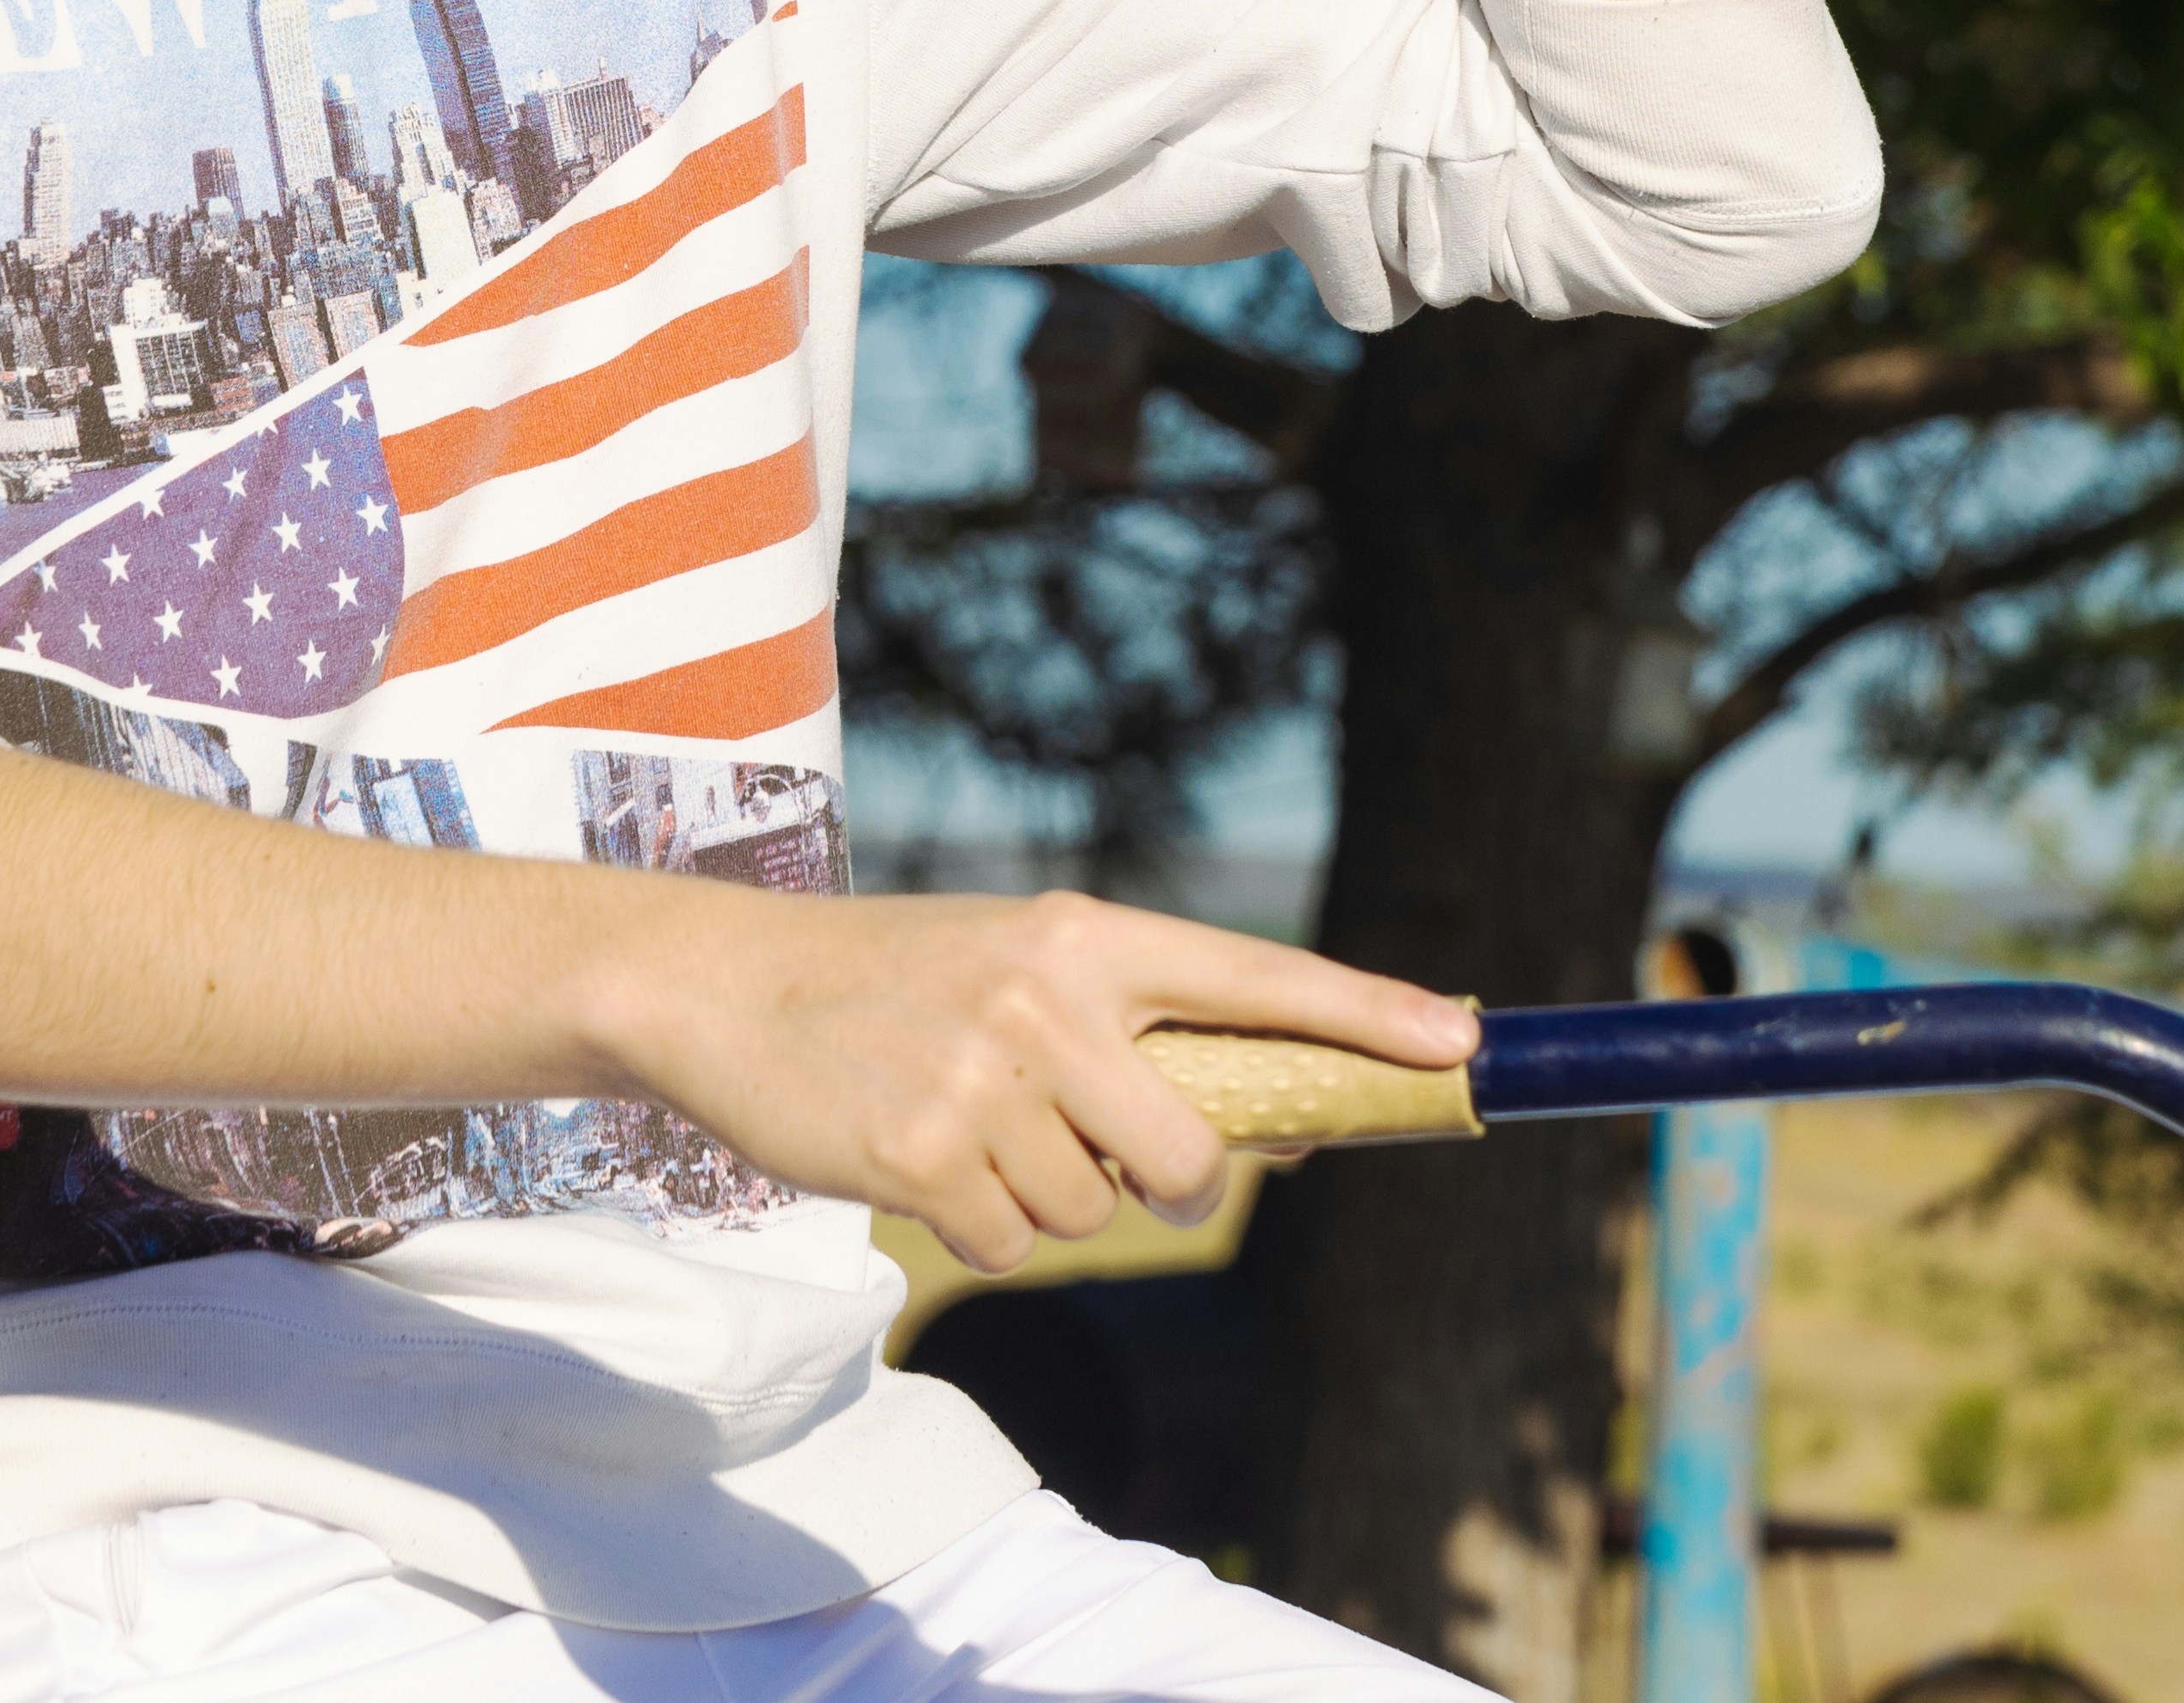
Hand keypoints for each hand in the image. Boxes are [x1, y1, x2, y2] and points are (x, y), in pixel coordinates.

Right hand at [574, 878, 1474, 1273]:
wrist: (723, 985)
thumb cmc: (897, 985)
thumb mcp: (1021, 967)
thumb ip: (1139, 1035)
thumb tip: (1288, 1131)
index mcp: (1086, 936)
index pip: (1256, 974)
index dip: (1367, 1016)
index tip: (1459, 1045)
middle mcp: (1046, 997)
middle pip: (1190, 1152)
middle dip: (1166, 1182)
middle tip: (1097, 1152)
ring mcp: (982, 1078)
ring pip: (1096, 1213)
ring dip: (1048, 1201)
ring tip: (970, 1128)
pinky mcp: (920, 1156)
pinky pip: (1015, 1246)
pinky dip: (982, 1230)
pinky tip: (923, 1163)